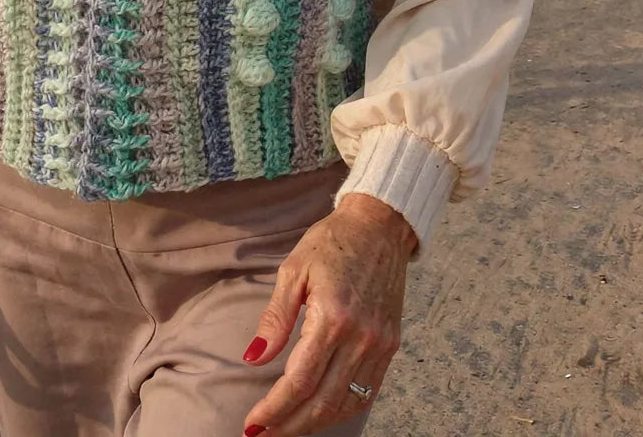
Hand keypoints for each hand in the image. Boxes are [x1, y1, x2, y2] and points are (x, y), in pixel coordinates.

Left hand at [242, 194, 412, 435]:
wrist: (380, 226)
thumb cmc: (332, 242)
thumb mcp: (294, 270)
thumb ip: (275, 318)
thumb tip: (252, 357)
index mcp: (333, 317)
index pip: (300, 381)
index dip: (274, 409)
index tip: (252, 425)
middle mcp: (361, 338)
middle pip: (323, 402)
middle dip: (290, 425)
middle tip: (262, 436)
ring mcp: (379, 345)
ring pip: (346, 403)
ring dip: (315, 423)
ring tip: (286, 429)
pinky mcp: (390, 346)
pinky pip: (367, 391)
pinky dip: (342, 410)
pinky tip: (320, 413)